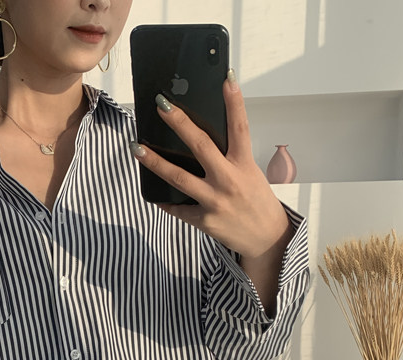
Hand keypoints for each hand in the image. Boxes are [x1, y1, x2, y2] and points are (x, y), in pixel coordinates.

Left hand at [130, 70, 291, 262]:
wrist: (265, 238)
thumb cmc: (256, 201)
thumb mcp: (250, 174)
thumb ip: (229, 158)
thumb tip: (199, 140)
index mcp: (244, 165)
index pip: (240, 127)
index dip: (234, 101)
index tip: (226, 78)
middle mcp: (229, 181)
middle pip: (201, 146)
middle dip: (179, 123)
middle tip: (161, 105)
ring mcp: (215, 201)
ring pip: (179, 178)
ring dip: (155, 162)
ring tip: (137, 148)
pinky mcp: (204, 220)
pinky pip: (177, 208)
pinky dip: (165, 200)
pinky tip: (152, 193)